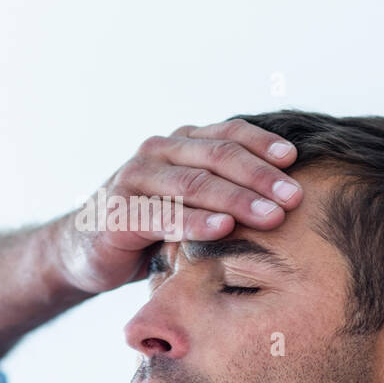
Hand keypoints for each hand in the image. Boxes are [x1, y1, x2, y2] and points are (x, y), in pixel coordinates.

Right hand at [55, 118, 301, 293]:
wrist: (87, 248)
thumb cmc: (152, 223)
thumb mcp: (190, 199)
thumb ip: (224, 187)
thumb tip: (289, 192)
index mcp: (180, 142)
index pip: (229, 134)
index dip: (264, 145)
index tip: (296, 162)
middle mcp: (157, 152)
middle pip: (218, 156)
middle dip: (261, 177)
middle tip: (294, 197)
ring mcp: (134, 179)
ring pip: (194, 183)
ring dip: (237, 199)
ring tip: (271, 215)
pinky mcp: (118, 212)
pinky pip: (163, 215)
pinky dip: (195, 222)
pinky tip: (224, 229)